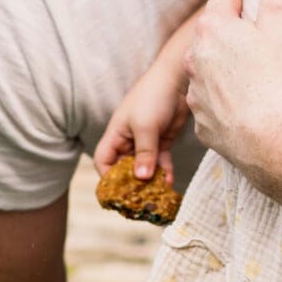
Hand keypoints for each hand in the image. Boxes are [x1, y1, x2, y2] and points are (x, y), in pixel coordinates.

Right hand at [92, 58, 189, 184]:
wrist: (177, 80)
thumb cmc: (153, 97)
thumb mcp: (146, 126)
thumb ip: (144, 152)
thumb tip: (141, 177)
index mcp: (116, 135)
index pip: (103, 161)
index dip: (107, 177)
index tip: (118, 191)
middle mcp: (128, 140)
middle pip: (123, 168)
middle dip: (131, 184)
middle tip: (140, 200)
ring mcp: (145, 142)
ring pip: (143, 168)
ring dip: (149, 181)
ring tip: (157, 196)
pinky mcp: (162, 141)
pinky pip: (160, 162)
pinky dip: (163, 173)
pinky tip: (169, 182)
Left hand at [185, 0, 281, 203]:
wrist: (281, 145)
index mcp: (213, 30)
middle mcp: (197, 62)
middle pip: (215, 34)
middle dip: (237, 29)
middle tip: (265, 31)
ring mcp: (199, 98)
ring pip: (213, 71)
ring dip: (231, 67)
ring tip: (261, 71)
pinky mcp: (207, 129)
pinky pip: (218, 106)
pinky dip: (232, 101)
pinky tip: (255, 105)